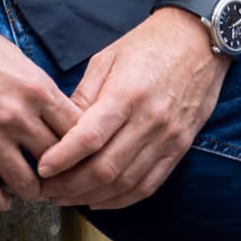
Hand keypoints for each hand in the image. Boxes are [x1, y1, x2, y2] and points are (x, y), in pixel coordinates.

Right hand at [0, 0, 84, 211]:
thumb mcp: (18, 58)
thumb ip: (40, 91)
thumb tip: (58, 119)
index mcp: (38, 89)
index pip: (79, 133)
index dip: (82, 148)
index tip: (78, 154)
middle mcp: (17, 115)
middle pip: (58, 162)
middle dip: (61, 173)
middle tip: (58, 177)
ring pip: (28, 186)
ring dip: (33, 191)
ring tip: (31, 187)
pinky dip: (1, 202)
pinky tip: (3, 196)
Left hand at [33, 7, 226, 210]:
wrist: (198, 41)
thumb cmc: (148, 44)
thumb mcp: (107, 58)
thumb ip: (84, 95)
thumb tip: (60, 128)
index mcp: (127, 94)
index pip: (90, 138)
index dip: (62, 158)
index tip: (42, 168)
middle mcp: (150, 120)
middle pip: (105, 167)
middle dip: (71, 185)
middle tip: (48, 189)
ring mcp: (168, 137)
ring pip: (126, 182)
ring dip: (93, 196)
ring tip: (67, 197)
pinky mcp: (180, 147)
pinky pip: (150, 184)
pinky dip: (122, 198)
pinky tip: (100, 200)